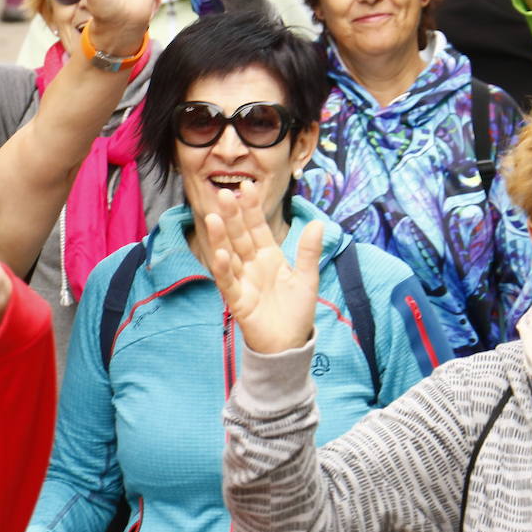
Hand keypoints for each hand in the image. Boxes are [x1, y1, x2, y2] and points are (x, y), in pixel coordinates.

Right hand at [203, 180, 322, 353]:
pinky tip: (220, 254)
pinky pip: (228, 282)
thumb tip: (317, 222)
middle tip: (225, 193)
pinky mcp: (238, 301)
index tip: (247, 186)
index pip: (257, 227)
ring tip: (214, 217)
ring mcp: (243, 281)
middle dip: (233, 216)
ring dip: (221, 237)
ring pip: (229, 255)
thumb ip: (308, 252)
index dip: (252, 209)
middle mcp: (252, 265)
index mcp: (269, 256)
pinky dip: (224, 268)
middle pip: (240, 236)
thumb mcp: (307, 278)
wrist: (290, 345)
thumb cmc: (296, 311)